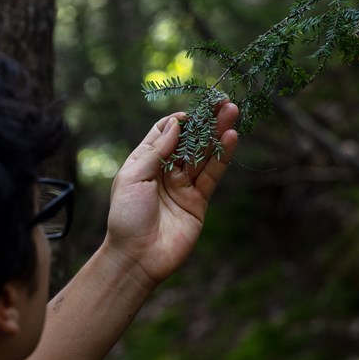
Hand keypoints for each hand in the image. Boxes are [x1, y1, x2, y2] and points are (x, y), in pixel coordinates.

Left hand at [102, 101, 238, 288]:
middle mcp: (165, 171)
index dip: (178, 121)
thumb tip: (175, 123)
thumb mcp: (132, 178)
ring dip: (217, 134)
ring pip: (203, 155)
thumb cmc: (126, 217)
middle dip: (204, 122)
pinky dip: (222, 157)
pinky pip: (212, 175)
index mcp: (144, 162)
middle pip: (188, 141)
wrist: (136, 257)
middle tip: (222, 102)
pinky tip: (230, 138)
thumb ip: (155, 151)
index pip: (164, 133)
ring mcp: (183, 186)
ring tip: (232, 112)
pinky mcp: (198, 201)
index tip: (191, 111)